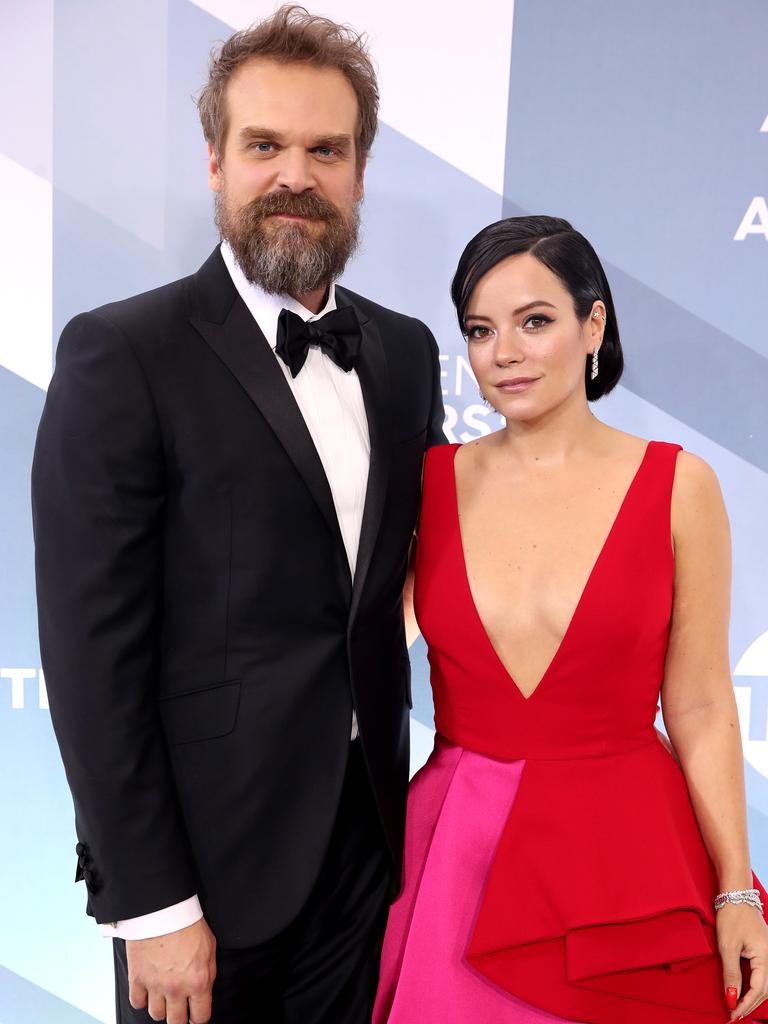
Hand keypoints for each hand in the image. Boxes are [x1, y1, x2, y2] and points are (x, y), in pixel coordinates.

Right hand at [127, 917, 216, 1023]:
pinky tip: (148, 989)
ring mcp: (155, 985)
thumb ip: (207, 974)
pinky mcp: (137, 979)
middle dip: (179, 1017)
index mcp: (198, 981)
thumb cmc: (187, 923)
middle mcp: (176, 988)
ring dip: (161, 1007)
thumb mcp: (210, 948)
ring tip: (164, 994)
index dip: (199, 1017)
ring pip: (156, 1015)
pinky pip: (137, 1003)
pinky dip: (142, 999)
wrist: (163, 908)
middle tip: (180, 1008)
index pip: (200, 1017)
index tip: (196, 1014)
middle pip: (176, 1022)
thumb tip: (204, 992)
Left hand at [717, 902, 767, 1019]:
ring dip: (753, 997)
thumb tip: (731, 999)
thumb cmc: (731, 916)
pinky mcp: (764, 950)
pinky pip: (763, 974)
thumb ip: (731, 974)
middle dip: (750, 1004)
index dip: (745, 1004)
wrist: (736, 894)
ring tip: (738, 1007)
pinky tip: (744, 991)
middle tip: (734, 1016)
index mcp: (766, 957)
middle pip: (765, 990)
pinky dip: (755, 986)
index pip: (758, 990)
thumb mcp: (727, 946)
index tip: (732, 1014)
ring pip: (766, 984)